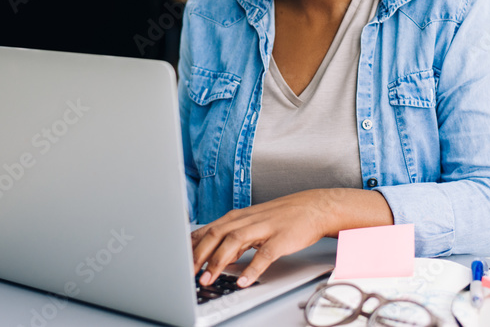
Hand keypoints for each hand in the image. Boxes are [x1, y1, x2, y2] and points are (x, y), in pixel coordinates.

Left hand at [191, 189, 335, 287]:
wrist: (313, 207)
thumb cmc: (281, 217)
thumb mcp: (251, 224)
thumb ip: (231, 238)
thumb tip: (211, 254)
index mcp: (237, 217)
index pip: (207, 230)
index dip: (190, 247)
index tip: (176, 262)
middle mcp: (247, 220)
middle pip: (216, 235)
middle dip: (198, 255)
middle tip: (186, 274)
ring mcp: (264, 228)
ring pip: (234, 241)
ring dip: (218, 261)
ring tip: (207, 279)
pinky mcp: (281, 239)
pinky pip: (265, 255)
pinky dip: (252, 268)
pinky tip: (244, 282)